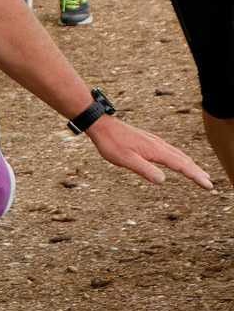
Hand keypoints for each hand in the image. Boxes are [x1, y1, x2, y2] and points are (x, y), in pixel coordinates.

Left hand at [86, 114, 212, 189]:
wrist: (100, 124)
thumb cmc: (110, 142)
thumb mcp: (125, 159)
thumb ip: (144, 169)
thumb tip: (163, 180)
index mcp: (156, 150)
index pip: (181, 165)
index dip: (196, 176)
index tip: (209, 186)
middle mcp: (158, 144)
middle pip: (183, 159)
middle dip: (197, 172)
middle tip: (209, 183)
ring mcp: (153, 141)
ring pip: (177, 153)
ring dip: (190, 164)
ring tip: (199, 173)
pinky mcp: (148, 140)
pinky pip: (169, 150)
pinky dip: (179, 157)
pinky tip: (177, 159)